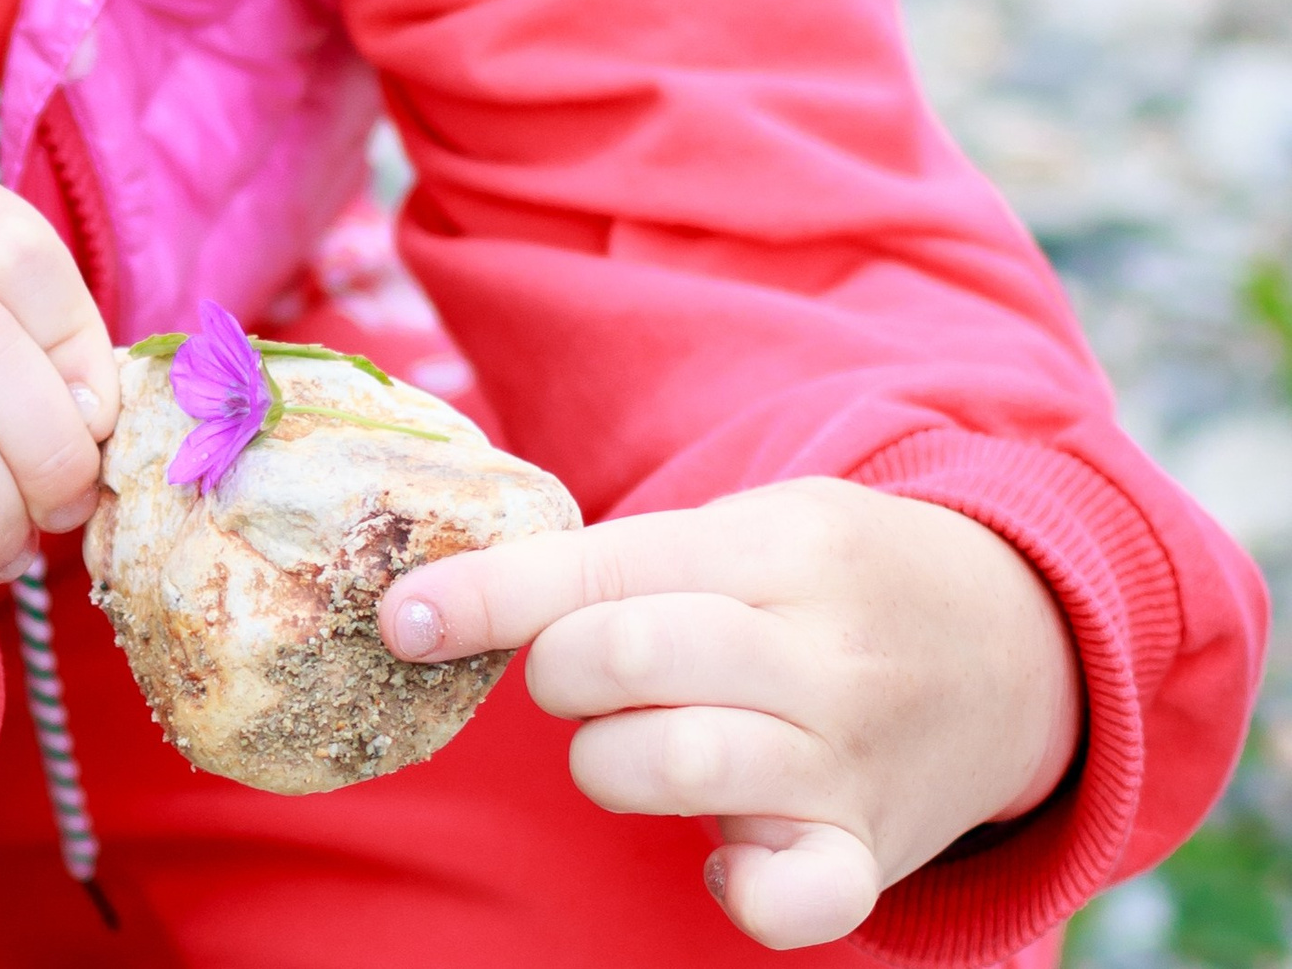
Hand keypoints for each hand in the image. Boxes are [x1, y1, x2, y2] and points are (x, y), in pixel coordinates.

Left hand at [378, 478, 1081, 948]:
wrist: (1023, 642)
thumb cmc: (832, 583)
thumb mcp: (750, 525)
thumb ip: (611, 559)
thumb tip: (433, 601)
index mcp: (779, 546)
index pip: (600, 567)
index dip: (484, 596)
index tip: (403, 618)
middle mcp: (820, 652)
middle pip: (625, 658)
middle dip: (558, 672)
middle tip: (576, 677)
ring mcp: (850, 758)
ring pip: (672, 765)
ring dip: (611, 763)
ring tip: (638, 745)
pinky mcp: (870, 853)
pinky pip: (795, 901)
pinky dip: (738, 888)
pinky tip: (719, 849)